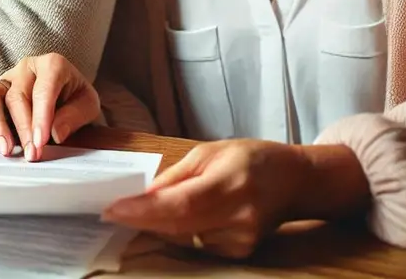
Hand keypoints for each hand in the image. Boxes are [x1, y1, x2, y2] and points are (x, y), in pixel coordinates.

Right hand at [0, 53, 99, 161]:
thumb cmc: (76, 97)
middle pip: (18, 96)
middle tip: (31, 154)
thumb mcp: (88, 105)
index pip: (43, 89)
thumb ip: (74, 116)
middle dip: (23, 128)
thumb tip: (54, 133)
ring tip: (6, 149)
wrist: (68, 94)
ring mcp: (8, 77)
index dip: (41, 117)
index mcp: (53, 64)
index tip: (40, 142)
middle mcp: (27, 67)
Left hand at [102, 139, 367, 260]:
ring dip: (162, 224)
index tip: (112, 210)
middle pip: (178, 227)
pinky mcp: (240, 253)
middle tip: (113, 211)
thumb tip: (145, 196)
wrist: (294, 181)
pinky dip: (183, 230)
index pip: (180, 204)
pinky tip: (192, 214)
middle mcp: (238, 217)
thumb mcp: (210, 151)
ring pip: (184, 237)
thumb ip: (176, 176)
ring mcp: (241, 240)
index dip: (144, 211)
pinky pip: (197, 243)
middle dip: (142, 220)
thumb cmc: (250, 157)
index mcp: (230, 182)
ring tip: (155, 206)